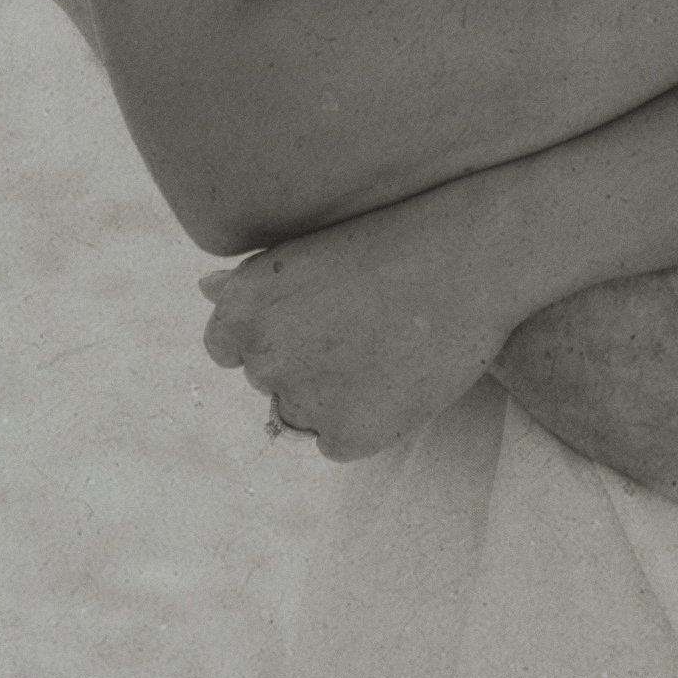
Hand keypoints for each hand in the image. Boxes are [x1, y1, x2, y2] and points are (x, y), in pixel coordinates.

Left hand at [199, 187, 507, 462]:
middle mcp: (261, 356)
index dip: (275, 334)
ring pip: (302, 414)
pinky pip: (337, 438)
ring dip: (334, 394)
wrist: (473, 257)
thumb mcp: (313, 247)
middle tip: (366, 324)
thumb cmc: (394, 239)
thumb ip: (256, 281)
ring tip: (387, 345)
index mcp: (242, 307)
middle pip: (269, 381)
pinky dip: (365, 418)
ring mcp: (302, 400)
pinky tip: (399, 375)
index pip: (226, 348)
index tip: (317, 317)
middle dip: (308, 362)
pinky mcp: (345, 435)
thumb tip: (204, 288)